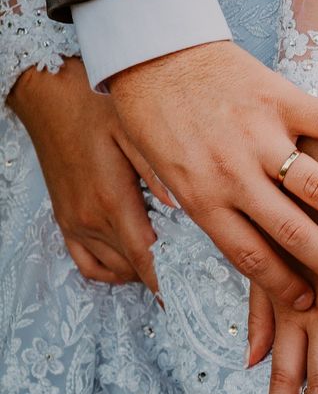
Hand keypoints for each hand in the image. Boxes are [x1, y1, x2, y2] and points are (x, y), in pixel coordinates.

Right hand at [7, 58, 173, 290]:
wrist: (49, 95)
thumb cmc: (92, 106)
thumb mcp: (133, 130)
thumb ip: (158, 171)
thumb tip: (182, 205)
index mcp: (111, 199)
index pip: (145, 257)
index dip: (167, 282)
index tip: (186, 298)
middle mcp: (90, 218)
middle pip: (133, 267)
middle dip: (163, 275)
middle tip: (191, 274)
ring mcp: (74, 222)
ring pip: (113, 269)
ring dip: (140, 272)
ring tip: (169, 263)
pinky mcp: (64, 219)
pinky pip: (86, 263)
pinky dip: (111, 271)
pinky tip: (132, 259)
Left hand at [108, 41, 317, 308]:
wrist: (152, 51)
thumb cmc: (155, 115)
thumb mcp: (163, 172)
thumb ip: (200, 207)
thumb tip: (233, 242)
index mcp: (202, 196)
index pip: (251, 256)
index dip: (282, 285)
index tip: (306, 300)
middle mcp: (234, 172)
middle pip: (292, 232)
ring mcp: (260, 133)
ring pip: (316, 186)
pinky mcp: (277, 95)